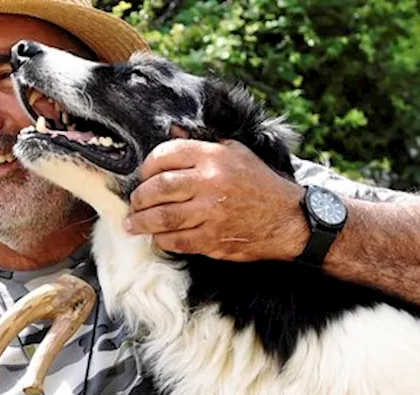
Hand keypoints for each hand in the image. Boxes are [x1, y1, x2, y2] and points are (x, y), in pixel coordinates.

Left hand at [123, 139, 310, 261]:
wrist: (287, 218)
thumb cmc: (259, 183)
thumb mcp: (235, 151)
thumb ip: (201, 142)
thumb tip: (171, 129)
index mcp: (213, 156)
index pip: (165, 155)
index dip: (146, 167)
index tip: (142, 177)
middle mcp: (210, 182)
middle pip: (158, 188)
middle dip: (139, 197)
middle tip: (134, 203)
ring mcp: (211, 212)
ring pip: (162, 217)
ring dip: (142, 222)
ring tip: (132, 224)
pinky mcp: (213, 238)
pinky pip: (177, 240)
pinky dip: (162, 240)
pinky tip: (157, 238)